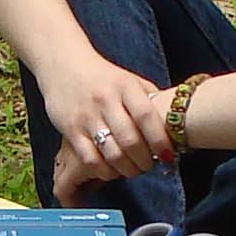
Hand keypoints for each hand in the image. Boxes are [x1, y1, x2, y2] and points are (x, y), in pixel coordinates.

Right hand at [37, 54, 172, 203]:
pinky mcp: (70, 129)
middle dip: (145, 161)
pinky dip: (105, 171)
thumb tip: (173, 125)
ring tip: (133, 169)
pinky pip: (90, 159)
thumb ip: (148, 99)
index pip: (147, 116)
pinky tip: (111, 170)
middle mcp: (106, 100)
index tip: (168, 155)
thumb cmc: (102, 77)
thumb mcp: (128, 80)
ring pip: (112, 153)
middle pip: (130, 140)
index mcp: (125, 86)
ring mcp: (87, 116)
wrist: (62, 64)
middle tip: (149, 165)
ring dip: (127, 169)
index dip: (160, 139)